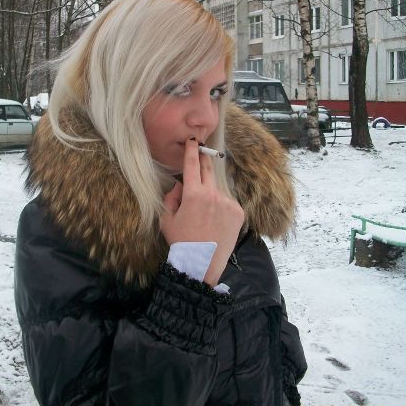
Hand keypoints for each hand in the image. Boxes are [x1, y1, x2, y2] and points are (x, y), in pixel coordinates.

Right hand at [161, 138, 244, 286]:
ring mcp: (227, 203)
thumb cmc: (181, 242)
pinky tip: (215, 223)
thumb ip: (171, 197)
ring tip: (204, 216)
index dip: (192, 151)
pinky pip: (227, 203)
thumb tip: (180, 185)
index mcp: (193, 194)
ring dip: (211, 195)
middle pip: (208, 170)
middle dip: (205, 161)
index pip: (192, 166)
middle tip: (202, 153)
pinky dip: (221, 208)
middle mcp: (212, 194)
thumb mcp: (167, 219)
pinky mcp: (238, 212)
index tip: (193, 141)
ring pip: (217, 191)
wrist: (202, 263)